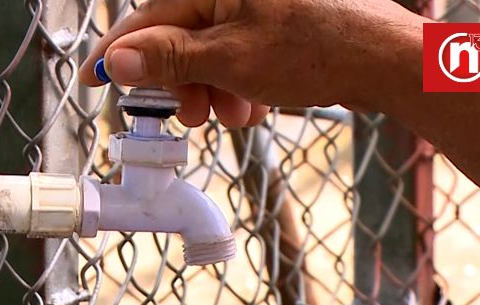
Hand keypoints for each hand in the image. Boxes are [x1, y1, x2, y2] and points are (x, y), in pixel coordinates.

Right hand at [77, 0, 421, 127]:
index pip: (149, 19)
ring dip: (215, 91)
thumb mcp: (230, 60)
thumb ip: (168, 60)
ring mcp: (260, 3)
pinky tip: (257, 105)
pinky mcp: (280, 20)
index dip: (118, 54)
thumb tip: (117, 59)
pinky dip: (242, 83)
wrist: (388, 60)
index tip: (91, 78)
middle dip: (184, 84)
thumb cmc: (317, 49)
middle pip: (181, 37)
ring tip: (236, 116)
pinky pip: (242, 52)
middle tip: (192, 117)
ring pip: (212, 51)